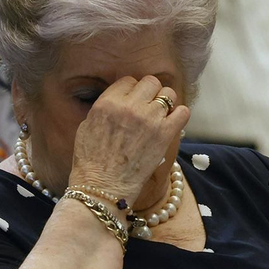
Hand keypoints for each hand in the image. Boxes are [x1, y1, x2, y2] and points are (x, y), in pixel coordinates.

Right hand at [67, 76, 190, 197]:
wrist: (102, 188)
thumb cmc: (90, 163)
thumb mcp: (86, 126)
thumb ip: (103, 108)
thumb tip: (116, 101)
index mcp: (107, 102)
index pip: (128, 80)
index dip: (132, 91)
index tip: (133, 102)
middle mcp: (129, 106)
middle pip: (150, 82)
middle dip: (150, 93)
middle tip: (148, 108)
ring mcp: (149, 119)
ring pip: (168, 94)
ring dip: (166, 104)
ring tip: (160, 117)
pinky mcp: (164, 134)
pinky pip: (182, 112)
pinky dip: (179, 116)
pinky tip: (172, 124)